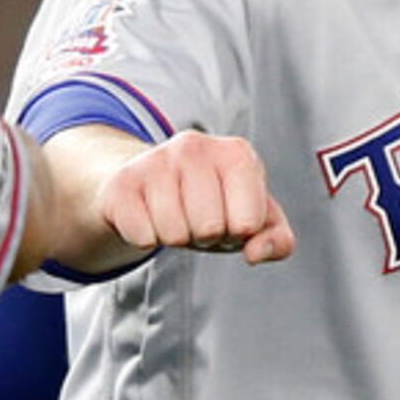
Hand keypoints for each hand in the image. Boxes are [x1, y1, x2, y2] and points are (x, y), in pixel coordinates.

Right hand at [94, 130, 294, 264]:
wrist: (147, 183)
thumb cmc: (210, 202)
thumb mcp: (252, 218)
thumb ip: (276, 240)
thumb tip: (255, 253)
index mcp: (237, 153)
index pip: (249, 222)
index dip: (239, 231)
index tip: (228, 216)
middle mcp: (195, 146)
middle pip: (210, 229)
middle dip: (205, 237)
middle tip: (197, 218)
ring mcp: (156, 160)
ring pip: (174, 235)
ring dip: (176, 238)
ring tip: (174, 215)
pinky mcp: (122, 182)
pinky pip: (143, 237)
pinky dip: (146, 238)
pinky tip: (148, 216)